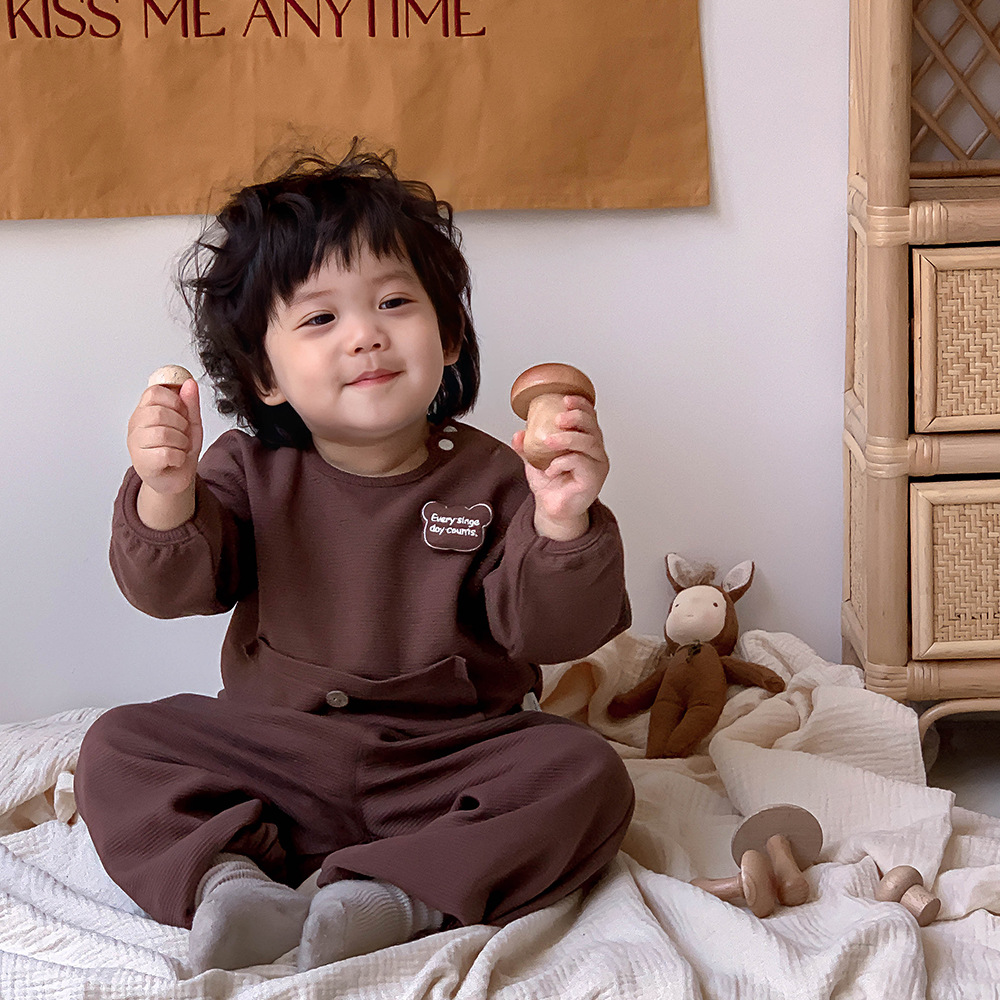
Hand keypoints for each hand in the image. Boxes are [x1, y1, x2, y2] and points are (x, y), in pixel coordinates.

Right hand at [127, 378, 202, 528]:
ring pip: (163, 433)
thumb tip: (189, 383)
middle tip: (182, 435)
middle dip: (181, 424)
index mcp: (145, 411)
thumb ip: (190, 403)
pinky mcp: (142, 463)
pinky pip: (165, 453)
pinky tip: (176, 459)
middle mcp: (136, 425)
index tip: (182, 413)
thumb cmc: (180, 449)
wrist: (177, 478)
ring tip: (179, 447)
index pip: (154, 392)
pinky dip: (179, 457)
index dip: (174, 401)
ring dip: (181, 442)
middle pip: (158, 412)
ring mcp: (135, 444)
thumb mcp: (191, 423)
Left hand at [512, 395, 608, 540]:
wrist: (552, 509)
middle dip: (577, 417)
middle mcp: (595, 451)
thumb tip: (518, 434)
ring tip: (549, 441)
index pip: (589, 417)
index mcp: (585, 441)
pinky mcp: (594, 479)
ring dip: (567, 438)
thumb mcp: (534, 461)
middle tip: (558, 418)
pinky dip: (563, 462)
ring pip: (589, 442)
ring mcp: (597, 465)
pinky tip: (551, 469)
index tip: (565, 399)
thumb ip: (526, 447)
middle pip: (593, 426)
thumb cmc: (551, 484)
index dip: (581, 405)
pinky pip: (581, 463)